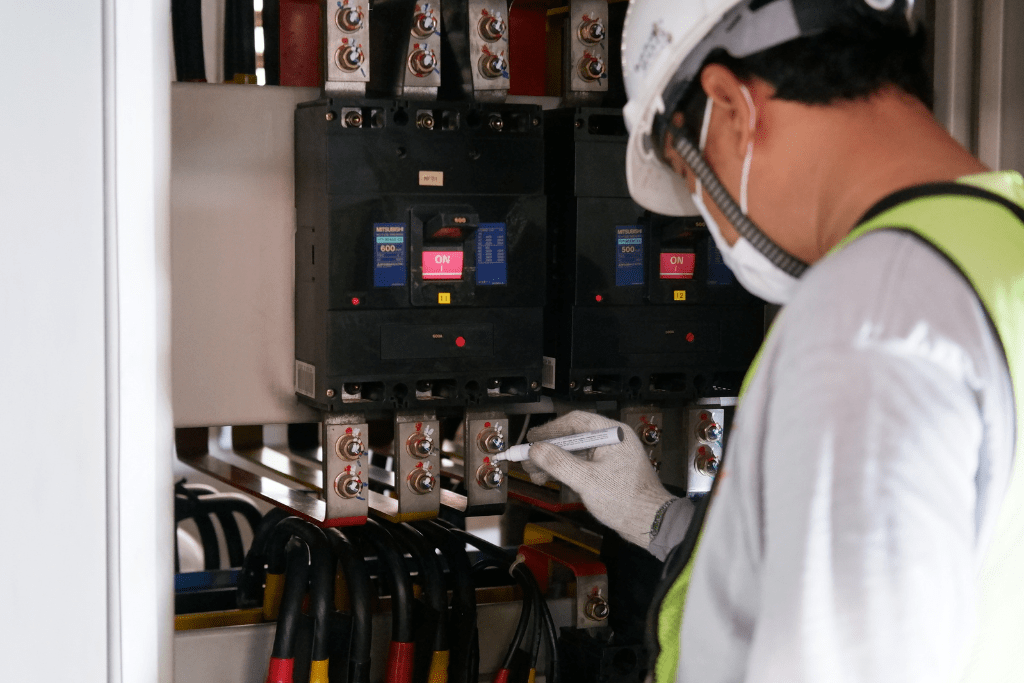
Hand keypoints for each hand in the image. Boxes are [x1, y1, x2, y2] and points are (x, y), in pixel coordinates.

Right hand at [525, 411, 676, 547]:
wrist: (650, 523)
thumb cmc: (624, 499)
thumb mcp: (586, 480)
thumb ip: (559, 462)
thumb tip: (535, 449)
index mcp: (612, 433)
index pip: (576, 421)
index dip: (550, 429)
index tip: (531, 439)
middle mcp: (612, 440)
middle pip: (573, 437)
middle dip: (549, 449)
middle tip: (528, 460)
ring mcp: (611, 455)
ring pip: (575, 452)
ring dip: (554, 462)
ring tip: (534, 474)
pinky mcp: (609, 471)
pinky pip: (583, 464)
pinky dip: (566, 471)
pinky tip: (550, 479)